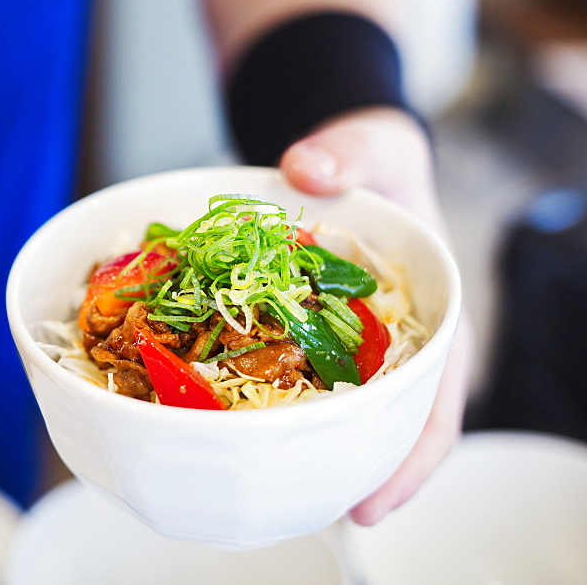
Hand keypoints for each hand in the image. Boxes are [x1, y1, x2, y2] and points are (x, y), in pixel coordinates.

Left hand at [279, 107, 472, 525]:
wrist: (342, 158)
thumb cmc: (376, 161)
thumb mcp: (375, 146)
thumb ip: (349, 153)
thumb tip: (308, 169)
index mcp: (430, 316)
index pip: (437, 406)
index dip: (410, 462)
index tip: (371, 504)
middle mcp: (387, 345)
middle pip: (381, 427)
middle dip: (346, 472)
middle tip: (296, 509)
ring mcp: (341, 347)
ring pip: (329, 411)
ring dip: (299, 448)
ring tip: (253, 482)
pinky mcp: (298, 336)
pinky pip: (279, 374)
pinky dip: (254, 399)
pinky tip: (218, 418)